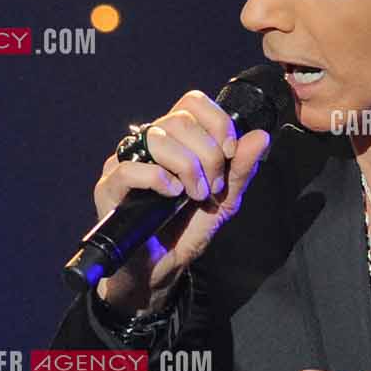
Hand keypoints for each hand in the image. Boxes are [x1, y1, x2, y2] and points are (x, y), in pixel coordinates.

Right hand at [91, 89, 272, 314]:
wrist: (162, 268)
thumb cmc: (187, 230)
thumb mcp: (224, 199)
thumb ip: (241, 169)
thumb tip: (261, 136)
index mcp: (175, 139)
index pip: (192, 102)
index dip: (216, 122)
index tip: (229, 153)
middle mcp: (148, 143)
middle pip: (180, 120)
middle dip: (207, 154)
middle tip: (212, 186)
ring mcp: (126, 162)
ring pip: (157, 138)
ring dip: (187, 167)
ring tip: (194, 195)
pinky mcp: (108, 187)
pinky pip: (130, 168)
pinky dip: (158, 179)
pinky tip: (171, 195)